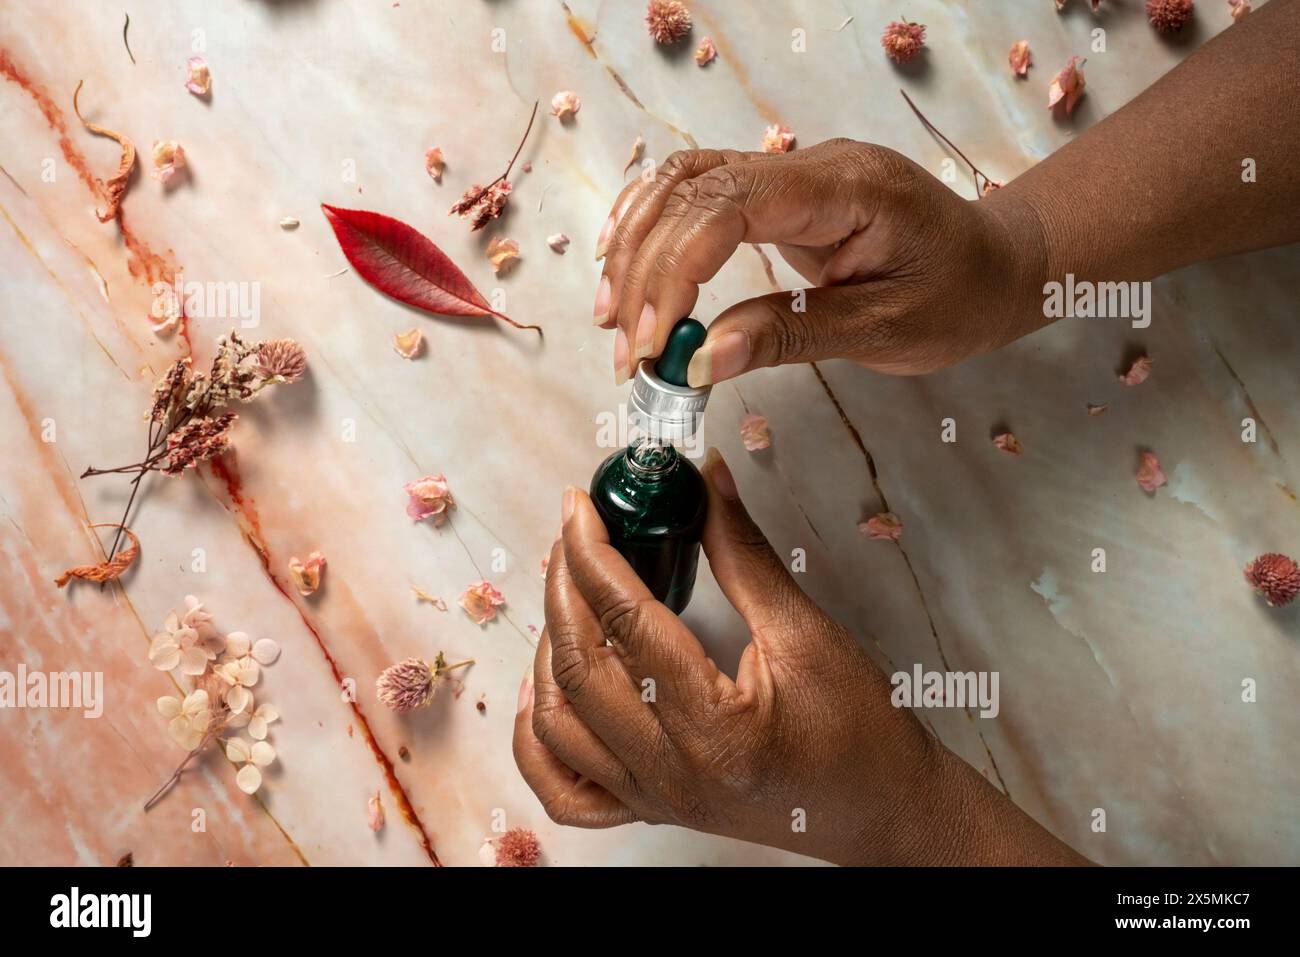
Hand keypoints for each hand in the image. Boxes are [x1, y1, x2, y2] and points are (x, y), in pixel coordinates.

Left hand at [513, 450, 1087, 864]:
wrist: (886, 809)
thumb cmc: (863, 731)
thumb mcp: (807, 633)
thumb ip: (744, 556)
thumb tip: (705, 483)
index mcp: (717, 728)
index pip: (627, 623)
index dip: (594, 553)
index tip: (581, 507)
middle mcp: (672, 772)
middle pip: (579, 668)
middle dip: (564, 587)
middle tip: (572, 535)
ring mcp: (655, 799)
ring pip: (557, 726)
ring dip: (547, 652)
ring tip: (567, 596)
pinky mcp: (653, 809)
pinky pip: (565, 789)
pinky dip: (538, 739)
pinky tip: (544, 692)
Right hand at [592, 138, 1046, 383]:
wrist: (993, 267)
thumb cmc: (957, 298)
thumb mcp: (883, 331)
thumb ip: (790, 336)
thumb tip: (701, 360)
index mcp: (847, 189)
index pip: (730, 205)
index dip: (676, 269)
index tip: (654, 340)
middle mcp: (810, 166)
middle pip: (693, 190)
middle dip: (646, 270)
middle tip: (628, 351)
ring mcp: (792, 174)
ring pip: (685, 182)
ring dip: (638, 246)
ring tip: (613, 317)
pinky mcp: (779, 194)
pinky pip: (700, 192)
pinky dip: (655, 227)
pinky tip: (627, 265)